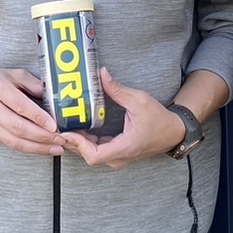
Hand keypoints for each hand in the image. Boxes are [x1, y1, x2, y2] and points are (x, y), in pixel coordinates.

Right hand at [0, 65, 61, 156]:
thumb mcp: (13, 74)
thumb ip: (33, 84)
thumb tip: (54, 98)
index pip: (19, 105)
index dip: (38, 117)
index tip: (53, 125)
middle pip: (17, 127)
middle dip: (42, 137)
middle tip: (60, 139)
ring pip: (14, 141)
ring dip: (37, 147)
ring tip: (55, 148)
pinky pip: (10, 145)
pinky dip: (28, 149)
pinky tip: (42, 148)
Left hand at [58, 69, 185, 168]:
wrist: (173, 132)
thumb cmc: (159, 119)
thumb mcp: (139, 100)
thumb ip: (118, 90)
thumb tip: (101, 74)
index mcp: (125, 147)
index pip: (94, 155)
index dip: (78, 145)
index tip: (67, 130)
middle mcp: (119, 158)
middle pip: (87, 155)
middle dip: (72, 141)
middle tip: (59, 124)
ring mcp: (117, 158)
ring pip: (90, 154)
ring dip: (77, 141)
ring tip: (65, 124)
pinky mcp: (116, 154)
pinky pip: (96, 151)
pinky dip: (85, 141)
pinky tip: (78, 127)